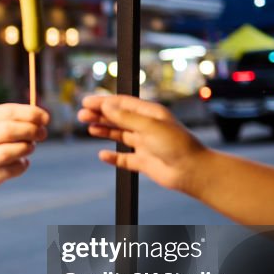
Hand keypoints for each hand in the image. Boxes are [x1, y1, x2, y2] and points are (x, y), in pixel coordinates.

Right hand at [0, 104, 48, 186]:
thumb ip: (14, 117)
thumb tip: (42, 117)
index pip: (7, 112)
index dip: (30, 113)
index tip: (45, 117)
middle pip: (8, 130)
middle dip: (31, 130)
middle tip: (42, 133)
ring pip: (9, 152)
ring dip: (26, 147)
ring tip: (30, 146)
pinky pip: (13, 170)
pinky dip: (23, 164)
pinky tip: (22, 159)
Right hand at [78, 94, 206, 191]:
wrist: (191, 171)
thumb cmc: (176, 144)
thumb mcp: (149, 126)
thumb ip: (126, 117)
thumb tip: (106, 106)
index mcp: (150, 113)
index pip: (122, 104)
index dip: (103, 102)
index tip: (87, 102)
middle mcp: (146, 127)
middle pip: (118, 118)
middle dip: (100, 115)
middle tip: (82, 115)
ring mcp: (144, 144)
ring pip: (119, 135)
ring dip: (104, 131)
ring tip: (89, 128)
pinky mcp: (143, 162)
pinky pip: (124, 158)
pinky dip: (113, 157)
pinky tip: (103, 155)